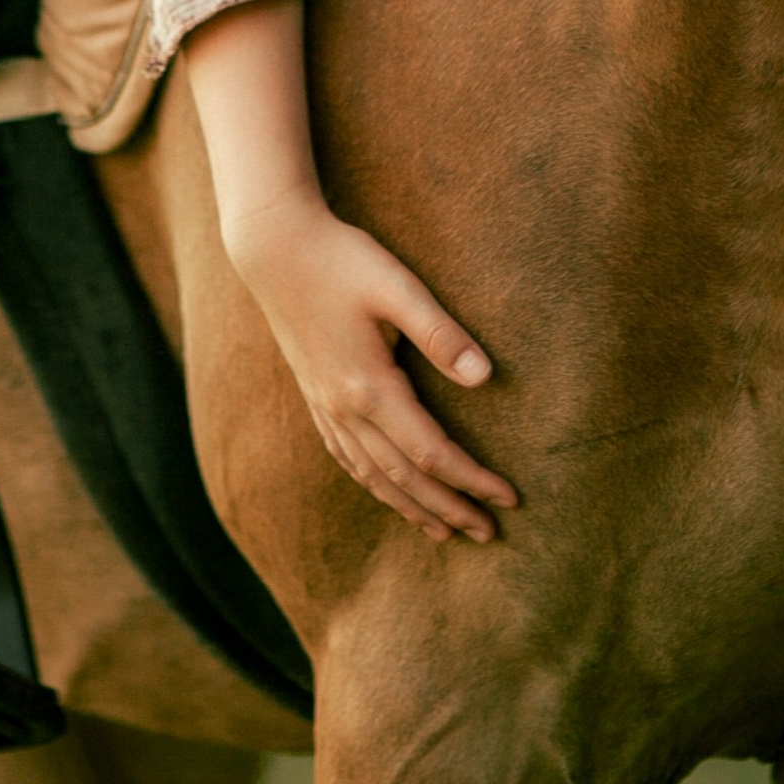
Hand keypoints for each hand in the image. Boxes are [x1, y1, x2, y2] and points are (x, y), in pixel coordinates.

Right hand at [223, 187, 520, 544]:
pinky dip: (373, 485)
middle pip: (405, 478)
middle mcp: (345, 409)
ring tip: (444, 531)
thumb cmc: (341, 260)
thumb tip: (486, 378)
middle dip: (449, 509)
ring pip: (373, 476)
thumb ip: (440, 333)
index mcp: (370, 388)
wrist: (274, 248)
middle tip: (489, 535)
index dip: (473, 480)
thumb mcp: (396, 286)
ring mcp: (325, 407)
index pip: (433, 453)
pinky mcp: (314, 397)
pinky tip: (386, 491)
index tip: (509, 498)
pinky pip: (347, 459)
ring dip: (411, 508)